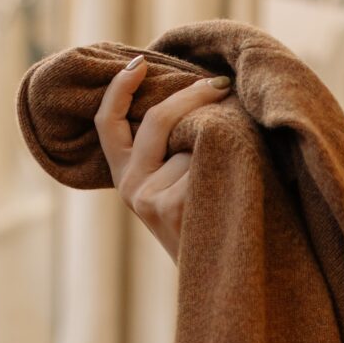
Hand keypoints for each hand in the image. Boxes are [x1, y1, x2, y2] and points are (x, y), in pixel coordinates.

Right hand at [95, 55, 231, 261]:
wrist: (218, 279)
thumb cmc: (205, 223)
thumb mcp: (176, 186)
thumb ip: (172, 150)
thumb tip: (198, 91)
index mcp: (126, 177)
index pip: (108, 123)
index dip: (119, 89)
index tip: (140, 63)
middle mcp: (130, 187)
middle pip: (158, 119)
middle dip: (193, 94)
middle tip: (221, 84)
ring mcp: (148, 198)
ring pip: (192, 143)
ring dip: (220, 148)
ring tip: (235, 174)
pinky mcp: (171, 206)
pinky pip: (206, 164)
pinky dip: (226, 169)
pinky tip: (231, 195)